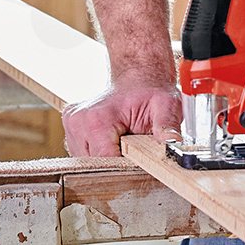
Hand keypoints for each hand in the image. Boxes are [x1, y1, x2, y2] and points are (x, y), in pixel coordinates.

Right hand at [61, 79, 183, 156]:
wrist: (137, 78)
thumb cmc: (150, 92)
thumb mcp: (166, 106)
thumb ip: (167, 126)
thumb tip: (173, 144)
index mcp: (97, 119)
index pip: (105, 161)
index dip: (125, 165)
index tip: (140, 159)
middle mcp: (78, 121)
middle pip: (96, 163)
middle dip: (117, 161)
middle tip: (135, 147)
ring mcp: (71, 125)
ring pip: (89, 161)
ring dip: (108, 157)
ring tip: (124, 140)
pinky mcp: (71, 128)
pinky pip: (84, 153)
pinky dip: (100, 152)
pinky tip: (113, 139)